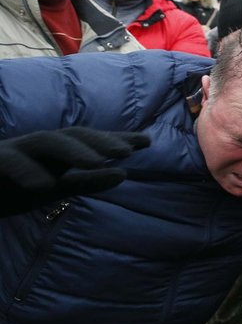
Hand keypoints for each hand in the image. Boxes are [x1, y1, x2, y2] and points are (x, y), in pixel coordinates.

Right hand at [0, 127, 150, 214]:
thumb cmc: (10, 187)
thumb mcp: (54, 188)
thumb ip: (86, 181)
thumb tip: (124, 173)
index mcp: (53, 152)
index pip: (88, 141)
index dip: (115, 140)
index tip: (146, 142)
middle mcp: (35, 146)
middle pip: (70, 135)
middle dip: (98, 141)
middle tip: (127, 151)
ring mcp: (12, 153)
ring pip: (44, 141)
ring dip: (72, 150)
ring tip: (97, 162)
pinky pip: (8, 163)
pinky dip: (27, 171)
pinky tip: (45, 184)